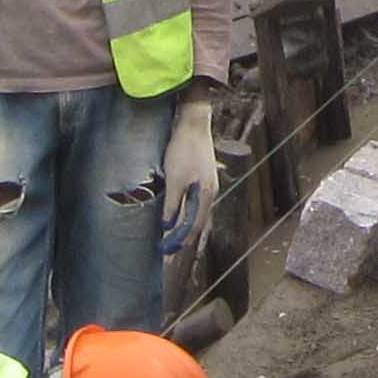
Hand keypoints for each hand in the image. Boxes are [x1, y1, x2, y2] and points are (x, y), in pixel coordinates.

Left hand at [158, 86, 219, 253]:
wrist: (193, 123)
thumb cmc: (183, 149)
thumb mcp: (174, 178)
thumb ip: (172, 203)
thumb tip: (168, 225)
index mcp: (205, 195)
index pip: (193, 227)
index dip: (179, 242)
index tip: (166, 254)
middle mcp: (210, 192)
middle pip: (197, 223)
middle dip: (183, 237)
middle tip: (168, 249)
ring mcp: (208, 184)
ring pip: (197, 213)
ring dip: (185, 226)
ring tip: (172, 236)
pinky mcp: (203, 177)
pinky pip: (195, 203)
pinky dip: (186, 213)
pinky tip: (178, 213)